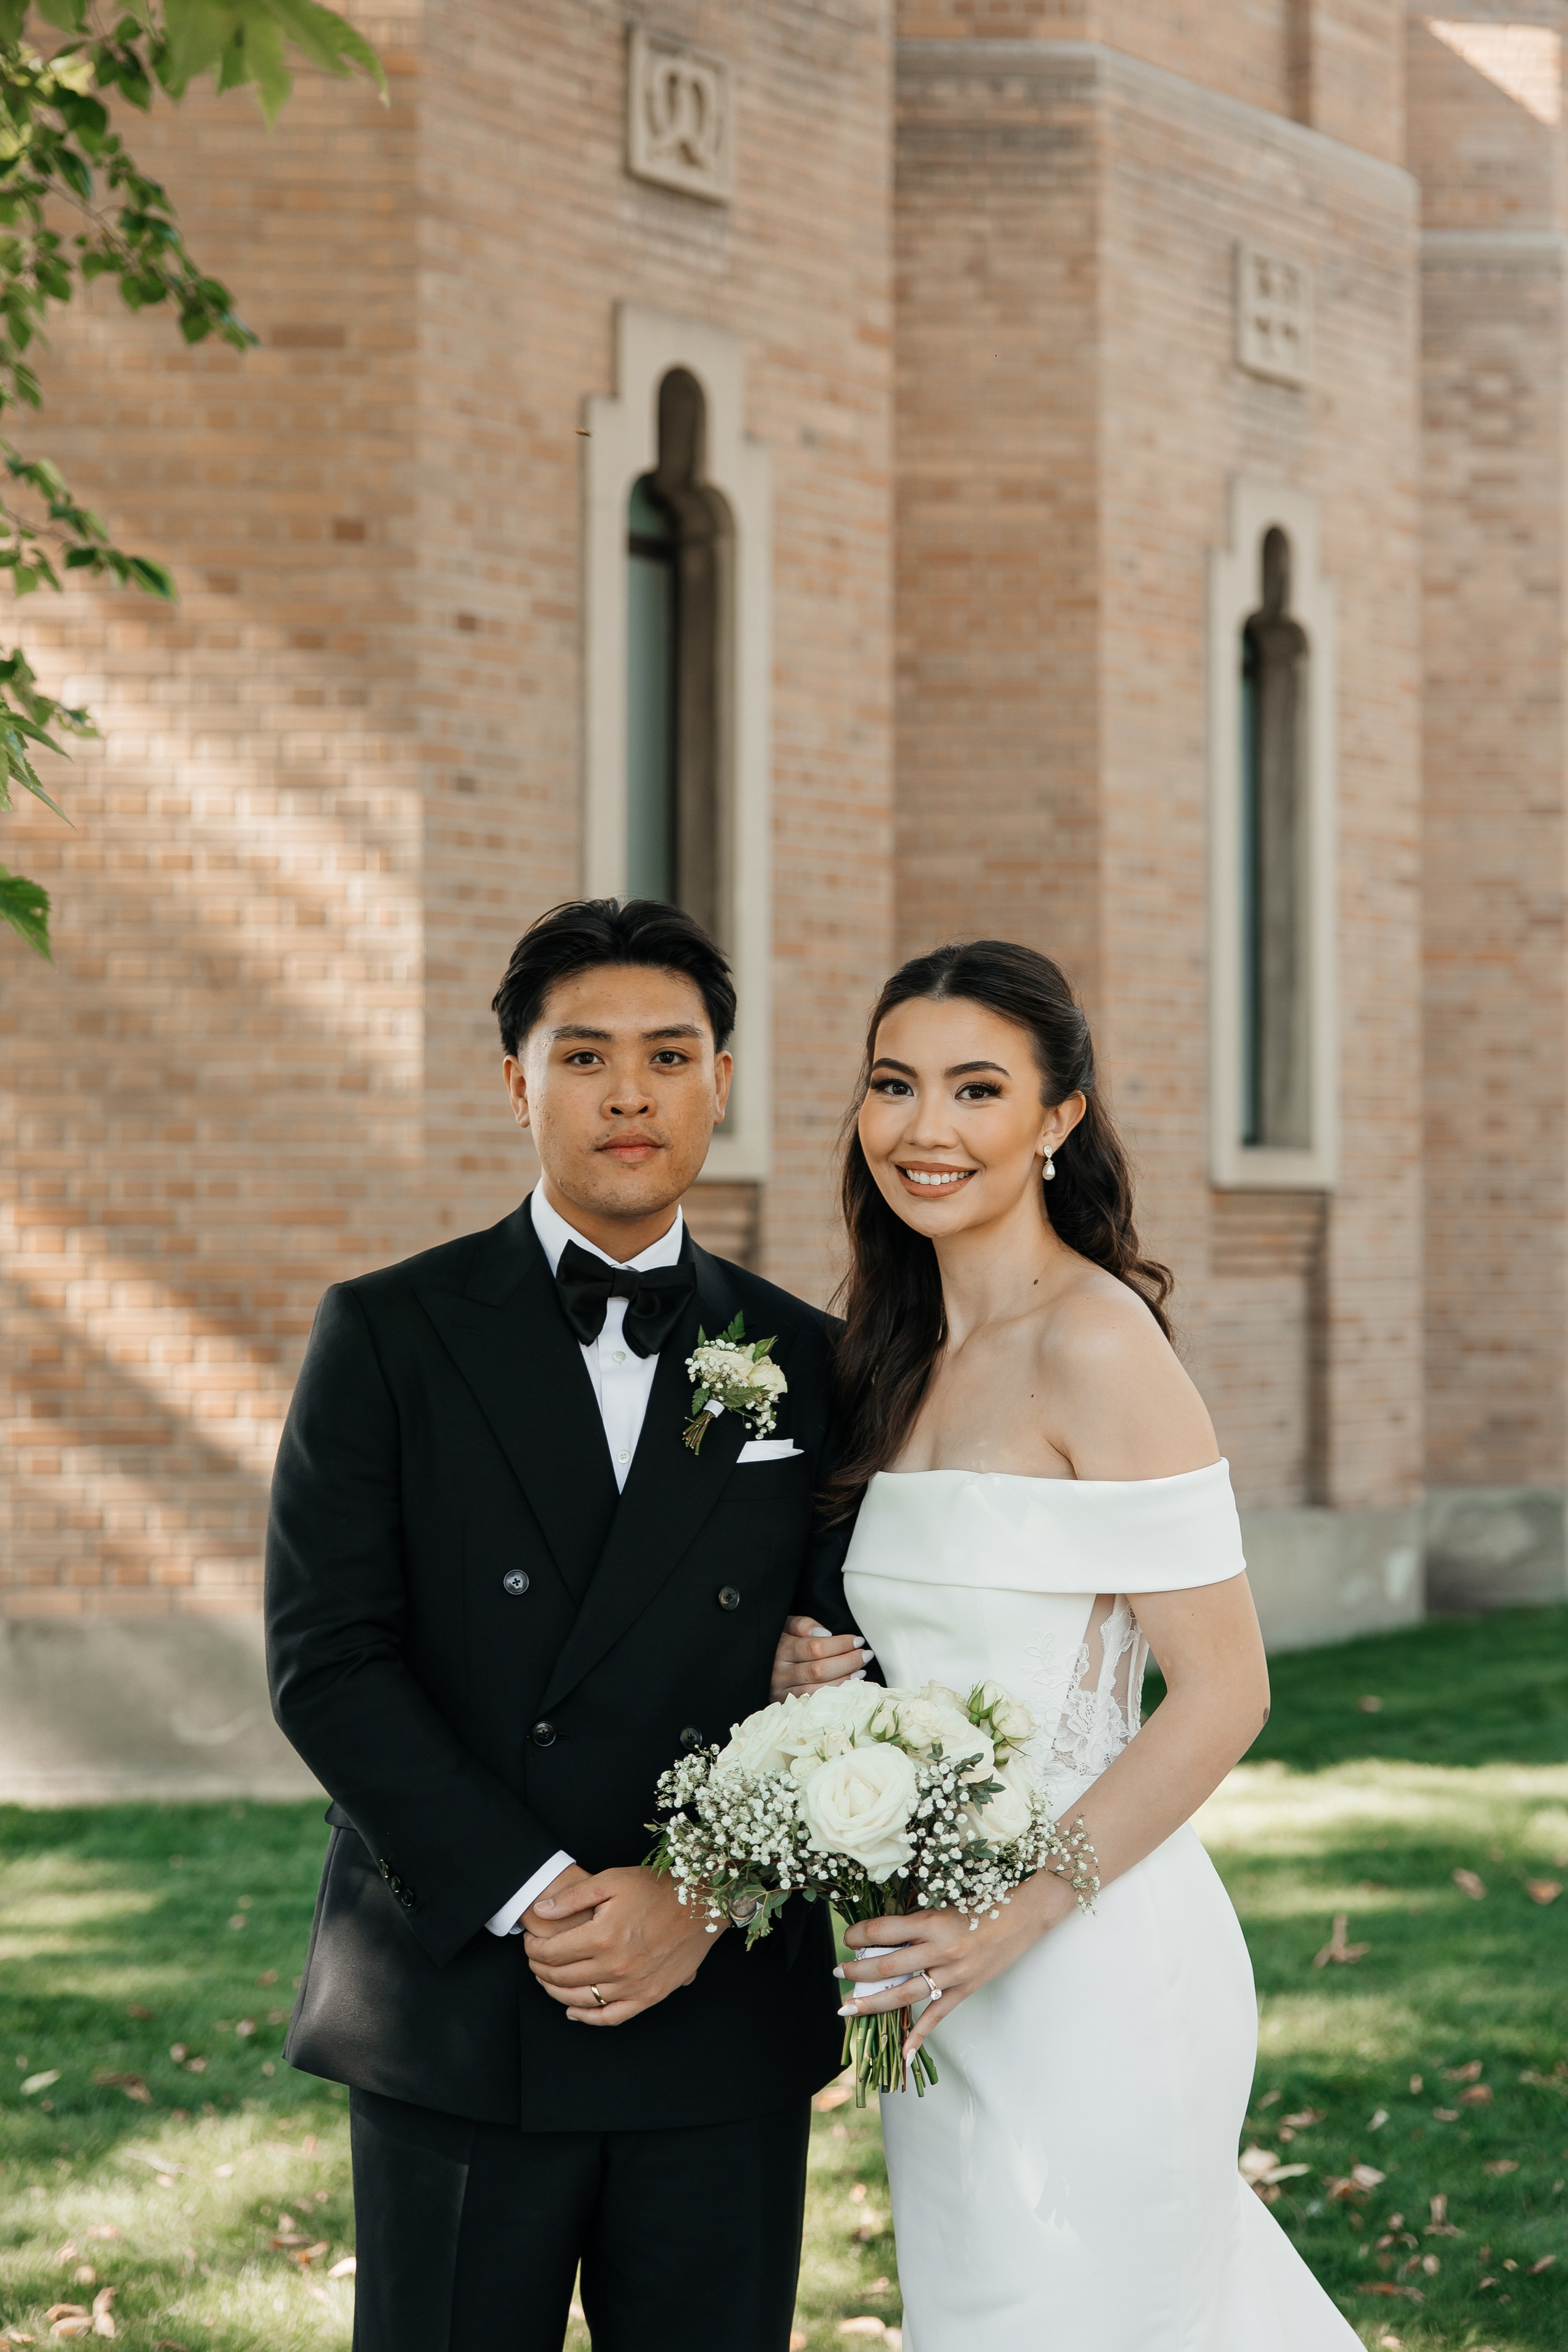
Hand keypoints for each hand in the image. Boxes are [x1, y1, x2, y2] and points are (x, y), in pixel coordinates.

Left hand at [522, 1866, 721, 2026]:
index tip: (529, 1941)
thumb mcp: (612, 1879)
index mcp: (603, 1936)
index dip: (533, 1948)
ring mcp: (633, 1986)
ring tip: (547, 1978)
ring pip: (581, 1999)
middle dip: (539, 1968)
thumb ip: (573, 1896)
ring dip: (555, 1992)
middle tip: (534, 1957)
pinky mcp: (649, 1996)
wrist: (702, 1903)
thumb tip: (541, 1912)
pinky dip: (588, 2018)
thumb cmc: (656, 1888)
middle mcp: (615, 1966)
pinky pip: (611, 2016)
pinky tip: (574, 2011)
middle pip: (562, 1977)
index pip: (552, 1952)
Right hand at [770, 1614, 872, 1702]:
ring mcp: (781, 1693)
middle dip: (848, 1661)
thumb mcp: (785, 1626)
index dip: (840, 1644)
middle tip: (865, 1654)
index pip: (815, 1648)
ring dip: (845, 1680)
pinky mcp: (787, 1707)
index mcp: (778, 1649)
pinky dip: (836, 1695)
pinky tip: (850, 1685)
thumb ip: (803, 1624)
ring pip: (819, 1690)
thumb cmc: (778, 1642)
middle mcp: (778, 1673)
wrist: (756, 1666)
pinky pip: (816, 1704)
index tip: (858, 1640)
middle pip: (819, 1670)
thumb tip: (825, 1634)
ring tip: (861, 1669)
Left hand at [835, 1873, 1075, 2063]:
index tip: (846, 1937)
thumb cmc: (985, 1900)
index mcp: (933, 1921)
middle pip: (888, 1966)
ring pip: (905, 1994)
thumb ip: (917, 1919)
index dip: (859, 1934)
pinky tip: (902, 2053)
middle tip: (837, 1973)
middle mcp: (941, 1950)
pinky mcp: (966, 1990)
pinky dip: (919, 2036)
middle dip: (858, 1971)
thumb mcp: (946, 1902)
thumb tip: (882, 1934)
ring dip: (874, 2002)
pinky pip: (937, 2016)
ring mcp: (954, 1974)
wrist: (1027, 1913)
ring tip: (849, 2007)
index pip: (884, 1930)